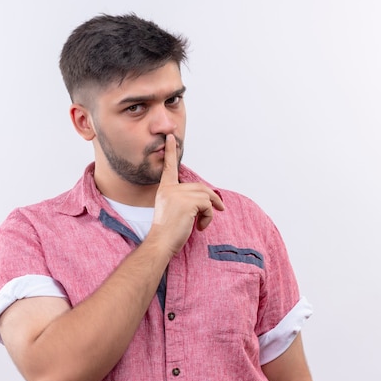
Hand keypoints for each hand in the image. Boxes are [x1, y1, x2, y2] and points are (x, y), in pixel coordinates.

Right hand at [150, 134, 224, 254]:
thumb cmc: (167, 232)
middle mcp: (170, 189)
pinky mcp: (188, 203)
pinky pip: (208, 205)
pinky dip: (209, 216)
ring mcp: (178, 195)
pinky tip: (200, 226)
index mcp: (165, 190)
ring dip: (210, 211)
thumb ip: (183, 200)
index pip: (169, 168)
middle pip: (200, 187)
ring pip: (206, 196)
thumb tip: (205, 198)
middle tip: (220, 209)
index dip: (171, 152)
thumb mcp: (173, 211)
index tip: (170, 137)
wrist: (160, 243)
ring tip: (202, 223)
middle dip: (212, 198)